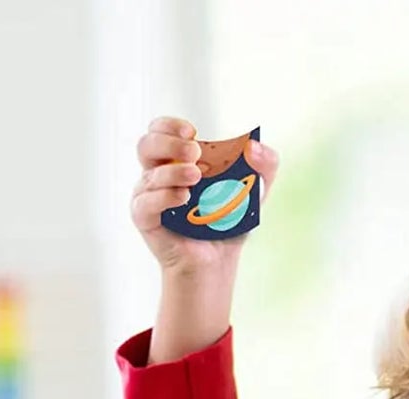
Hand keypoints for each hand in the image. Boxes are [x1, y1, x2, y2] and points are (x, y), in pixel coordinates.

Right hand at [131, 118, 278, 274]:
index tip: (192, 131)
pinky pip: (144, 203)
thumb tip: (255, 146)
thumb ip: (264, 166)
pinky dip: (163, 197)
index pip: (160, 131)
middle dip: (168, 142)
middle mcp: (157, 175)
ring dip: (172, 171)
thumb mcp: (254, 192)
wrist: (217, 263)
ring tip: (196, 177)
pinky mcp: (145, 220)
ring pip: (149, 174)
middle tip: (195, 151)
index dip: (170, 125)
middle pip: (146, 145)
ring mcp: (148, 197)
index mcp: (176, 161)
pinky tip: (183, 198)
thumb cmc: (227, 224)